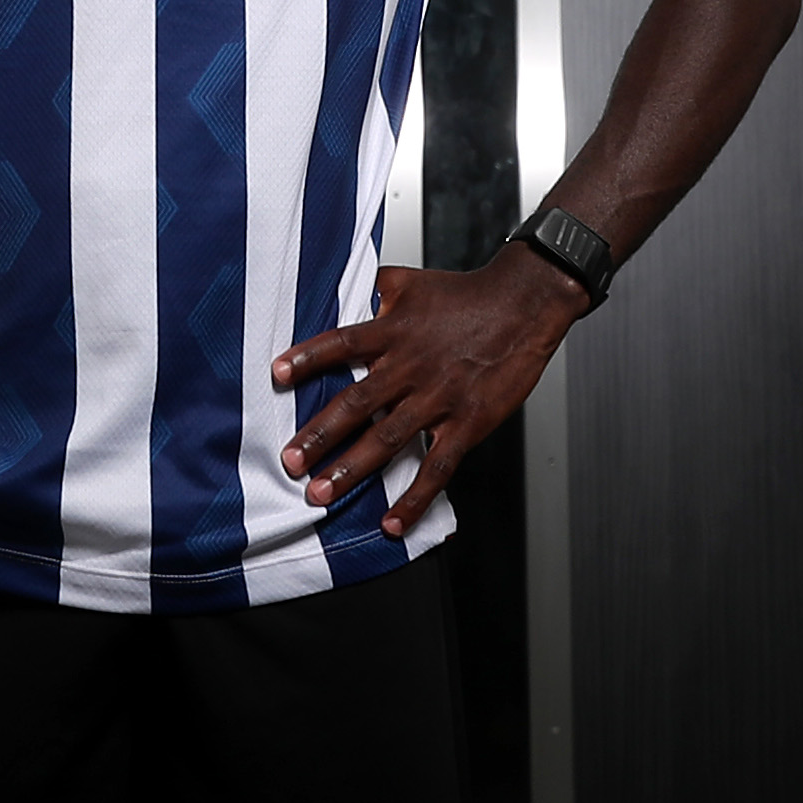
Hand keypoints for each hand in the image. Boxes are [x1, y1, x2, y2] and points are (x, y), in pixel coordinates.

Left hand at [271, 248, 583, 534]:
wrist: (524, 304)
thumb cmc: (468, 295)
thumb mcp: (413, 281)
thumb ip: (377, 288)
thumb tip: (348, 287)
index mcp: (395, 332)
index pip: (342, 344)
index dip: (309, 358)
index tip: (277, 375)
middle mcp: (411, 367)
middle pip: (357, 403)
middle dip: (319, 435)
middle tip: (290, 461)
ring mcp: (438, 398)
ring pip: (387, 439)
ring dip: (351, 470)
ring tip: (320, 493)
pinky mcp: (467, 423)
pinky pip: (437, 466)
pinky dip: (414, 497)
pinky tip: (392, 521)